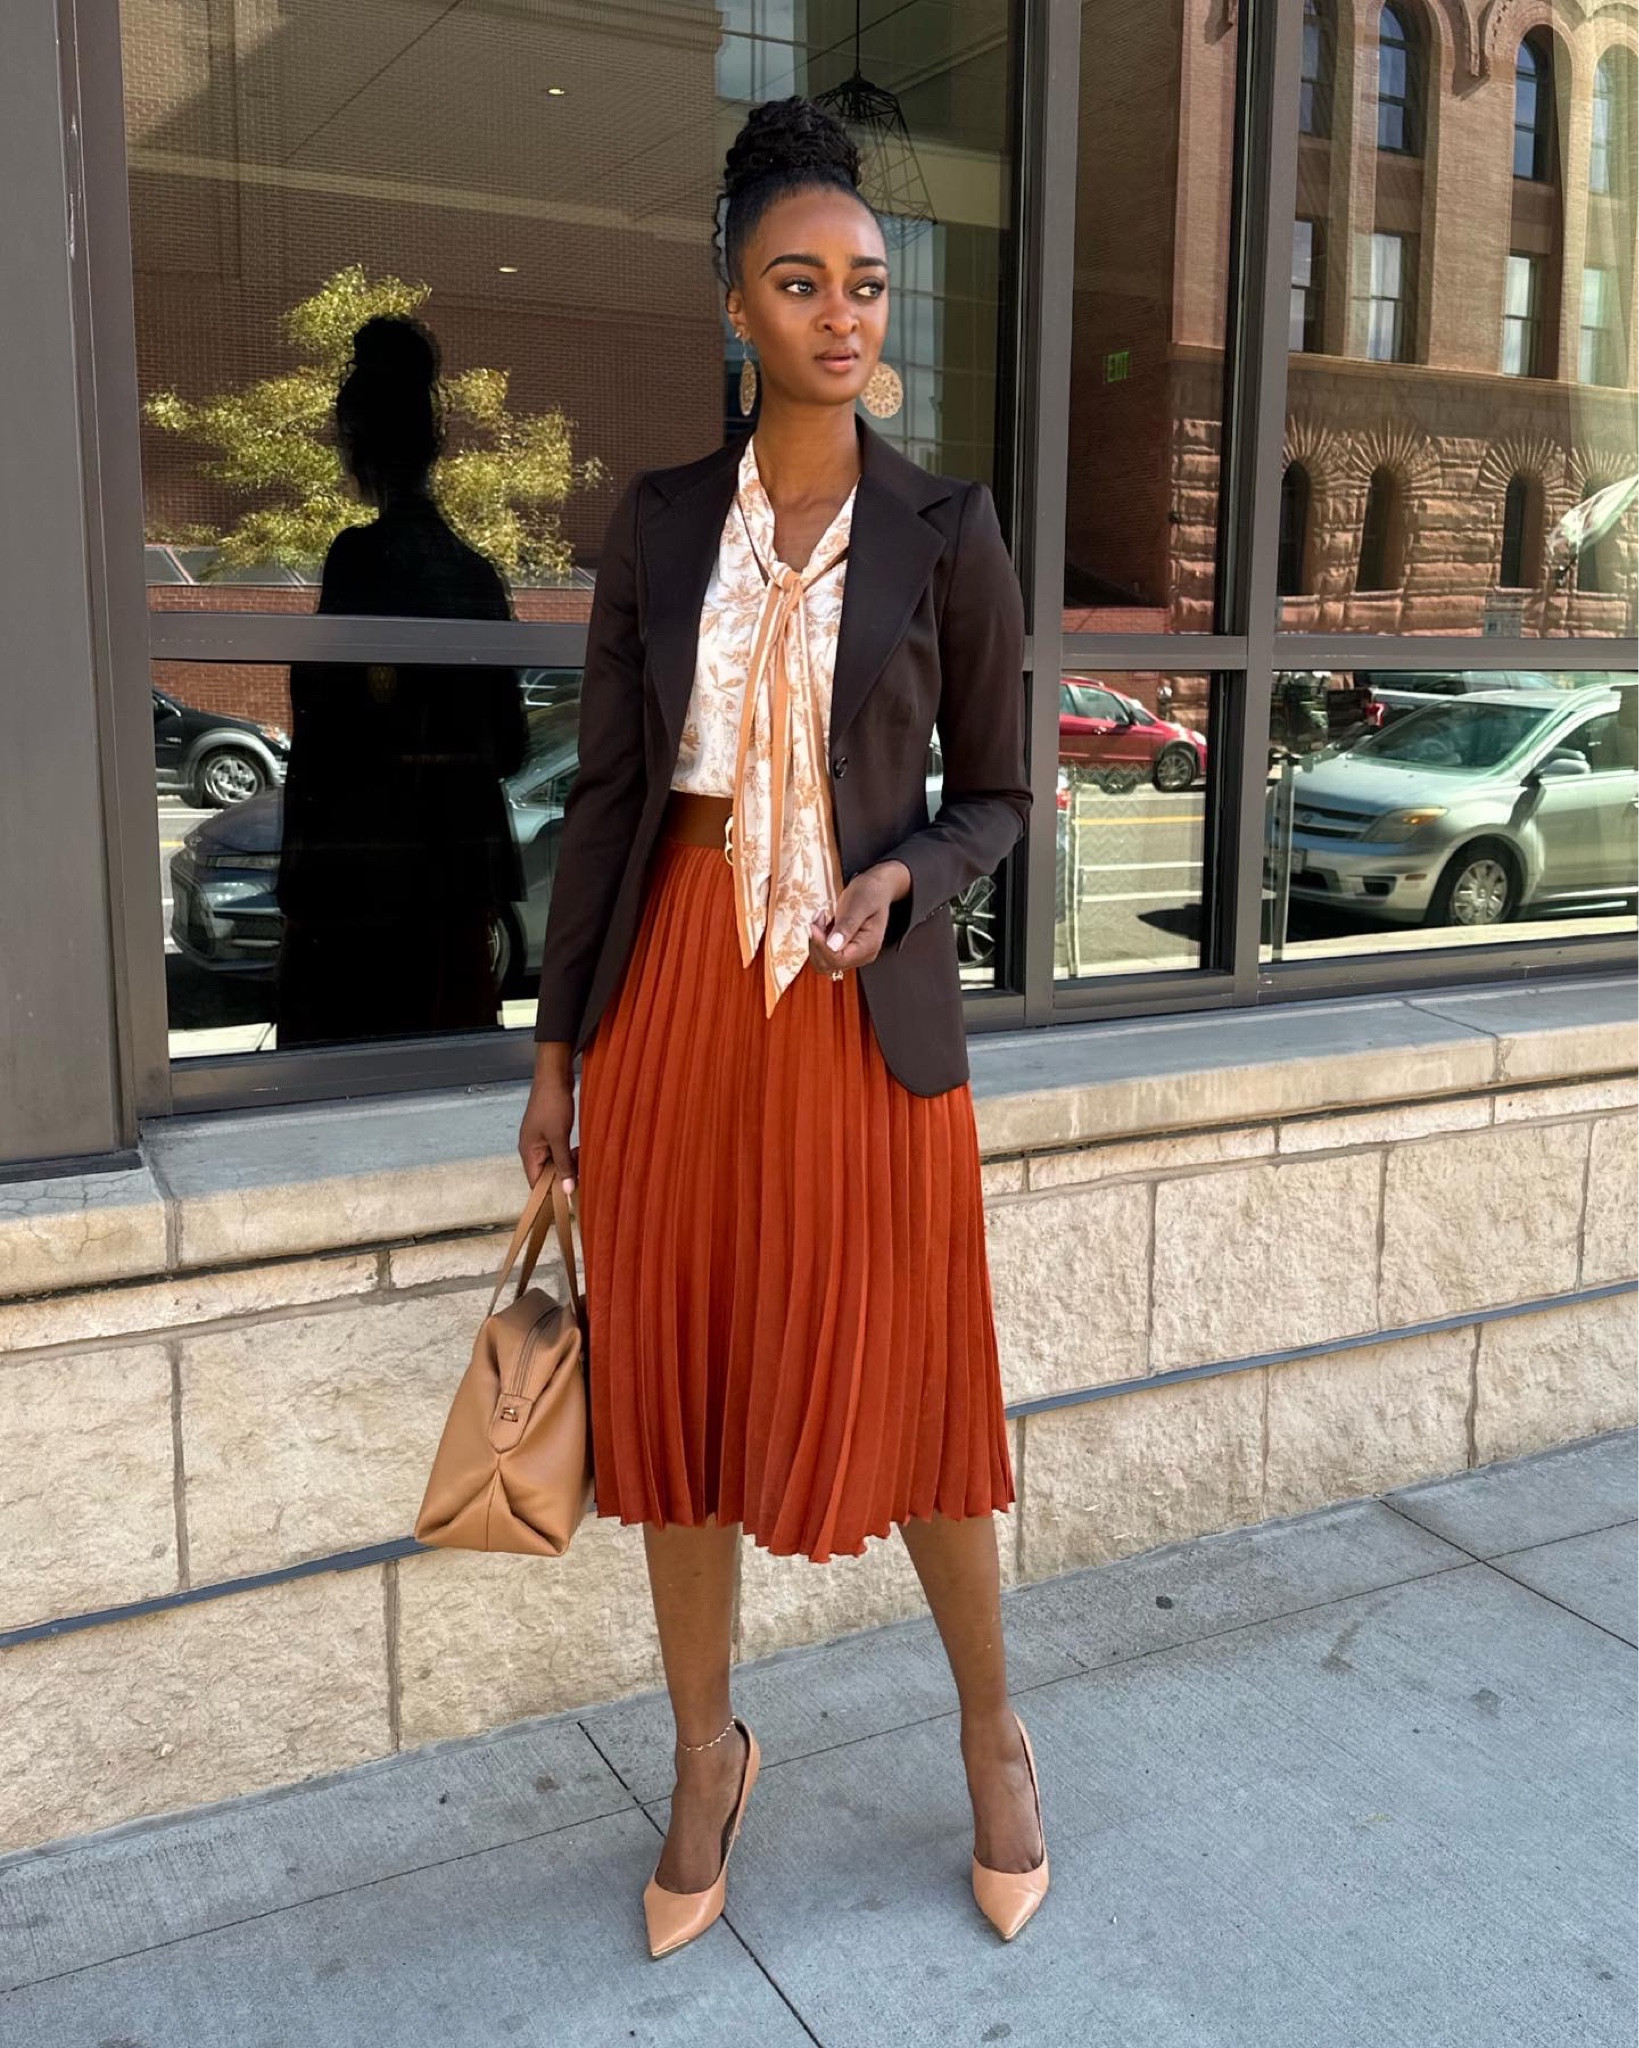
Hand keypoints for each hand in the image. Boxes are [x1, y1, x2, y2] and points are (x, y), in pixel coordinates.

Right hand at [519, 1041, 578, 1192]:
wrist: (554, 1075)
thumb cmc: (552, 1103)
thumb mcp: (559, 1137)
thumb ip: (563, 1164)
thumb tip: (567, 1190)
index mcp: (529, 1152)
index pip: (536, 1184)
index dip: (551, 1194)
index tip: (570, 1201)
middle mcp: (532, 1148)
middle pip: (546, 1174)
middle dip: (564, 1178)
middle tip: (584, 1180)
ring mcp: (541, 1140)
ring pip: (555, 1162)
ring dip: (570, 1165)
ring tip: (585, 1162)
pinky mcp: (550, 1131)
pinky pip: (560, 1150)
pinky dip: (570, 1153)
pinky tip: (582, 1151)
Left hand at [807, 860, 911, 975]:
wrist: (876, 889)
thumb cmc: (871, 893)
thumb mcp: (859, 905)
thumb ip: (847, 926)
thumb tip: (832, 946)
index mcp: (868, 946)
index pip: (838, 959)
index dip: (821, 945)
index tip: (814, 926)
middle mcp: (862, 956)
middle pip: (829, 964)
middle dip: (817, 943)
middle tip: (818, 919)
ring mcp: (853, 955)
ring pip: (823, 962)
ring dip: (816, 942)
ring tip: (820, 920)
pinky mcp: (845, 950)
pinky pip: (824, 955)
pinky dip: (818, 941)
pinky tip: (822, 925)